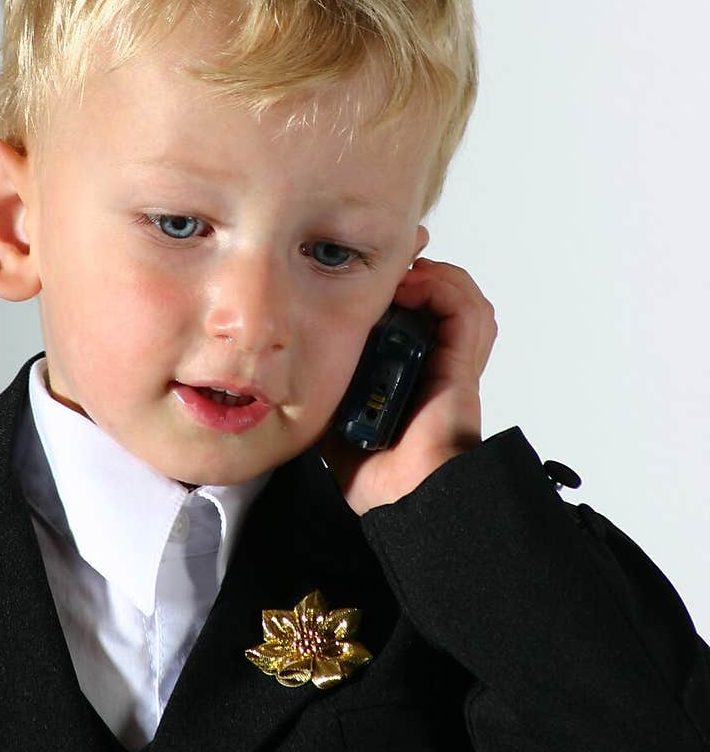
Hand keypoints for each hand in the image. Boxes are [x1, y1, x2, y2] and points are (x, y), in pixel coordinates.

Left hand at [317, 230, 497, 515]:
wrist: (403, 497)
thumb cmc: (372, 469)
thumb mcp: (329, 412)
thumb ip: (319, 384)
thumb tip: (284, 366)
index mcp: (408, 370)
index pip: (415, 311)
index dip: (399, 283)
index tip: (373, 262)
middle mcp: (433, 361)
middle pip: (441, 296)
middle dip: (414, 268)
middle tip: (387, 253)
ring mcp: (451, 362)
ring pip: (460, 298)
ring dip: (431, 277)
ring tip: (400, 275)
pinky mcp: (461, 366)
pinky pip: (467, 313)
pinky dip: (445, 290)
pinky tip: (415, 287)